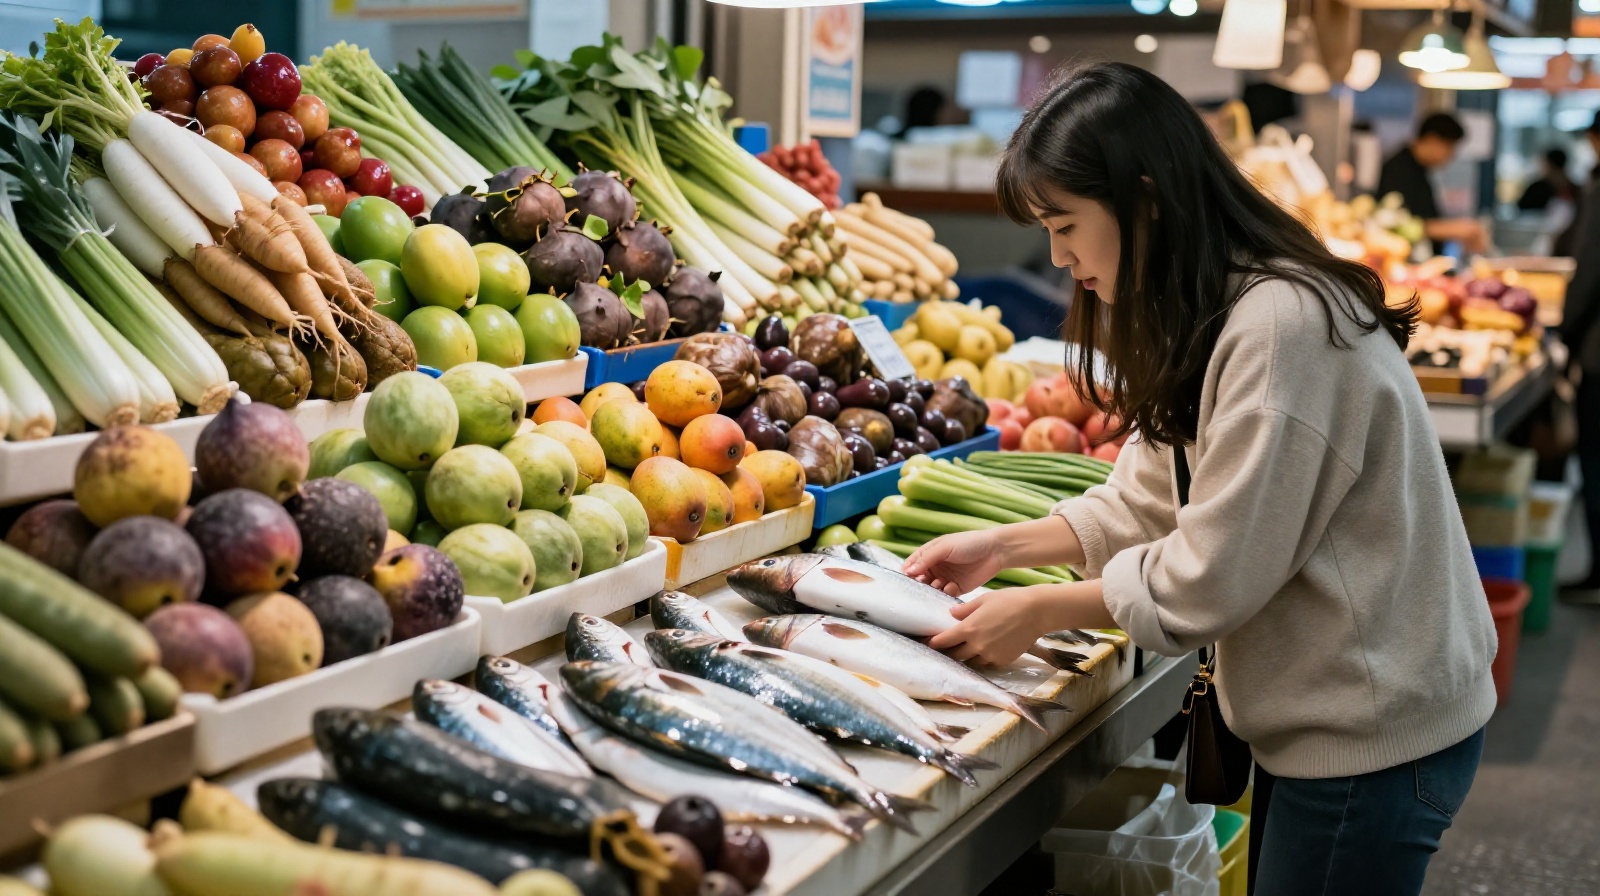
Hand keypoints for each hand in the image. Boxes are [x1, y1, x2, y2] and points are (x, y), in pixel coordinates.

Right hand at [903, 530, 1007, 596]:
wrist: (996, 551)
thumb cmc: (969, 543)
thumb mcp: (945, 547)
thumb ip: (926, 559)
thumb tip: (908, 571)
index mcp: (931, 553)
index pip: (913, 563)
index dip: (908, 571)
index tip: (905, 578)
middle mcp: (936, 566)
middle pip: (920, 579)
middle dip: (919, 584)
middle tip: (920, 586)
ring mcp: (946, 577)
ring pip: (932, 588)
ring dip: (932, 589)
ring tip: (938, 584)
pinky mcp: (957, 588)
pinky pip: (946, 594)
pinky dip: (946, 592)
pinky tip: (951, 587)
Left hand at [927, 589, 1046, 665]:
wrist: (1036, 612)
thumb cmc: (1009, 600)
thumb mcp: (984, 599)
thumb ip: (965, 609)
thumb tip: (951, 614)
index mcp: (969, 628)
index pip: (943, 641)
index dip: (933, 643)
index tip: (927, 643)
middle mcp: (977, 645)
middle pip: (955, 655)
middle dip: (948, 652)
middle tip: (945, 649)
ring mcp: (990, 655)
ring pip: (971, 661)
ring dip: (966, 656)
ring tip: (965, 649)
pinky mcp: (1002, 661)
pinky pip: (987, 662)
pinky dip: (983, 658)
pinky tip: (985, 649)